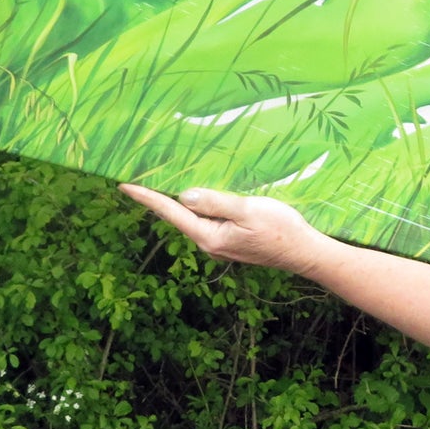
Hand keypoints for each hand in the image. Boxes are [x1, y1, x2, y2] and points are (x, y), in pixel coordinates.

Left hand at [120, 184, 327, 273]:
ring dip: (179, 201)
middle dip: (158, 197)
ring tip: (162, 181)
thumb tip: (184, 195)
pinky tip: (197, 195)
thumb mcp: (247, 210)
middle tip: (138, 177)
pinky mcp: (231, 239)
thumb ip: (215, 202)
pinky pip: (207, 219)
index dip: (147, 197)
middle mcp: (209, 243)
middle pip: (178, 216)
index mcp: (209, 236)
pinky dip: (198, 205)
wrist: (304, 251)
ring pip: (193, 217)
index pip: (171, 212)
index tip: (125, 185)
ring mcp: (220, 243)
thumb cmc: (280, 229)